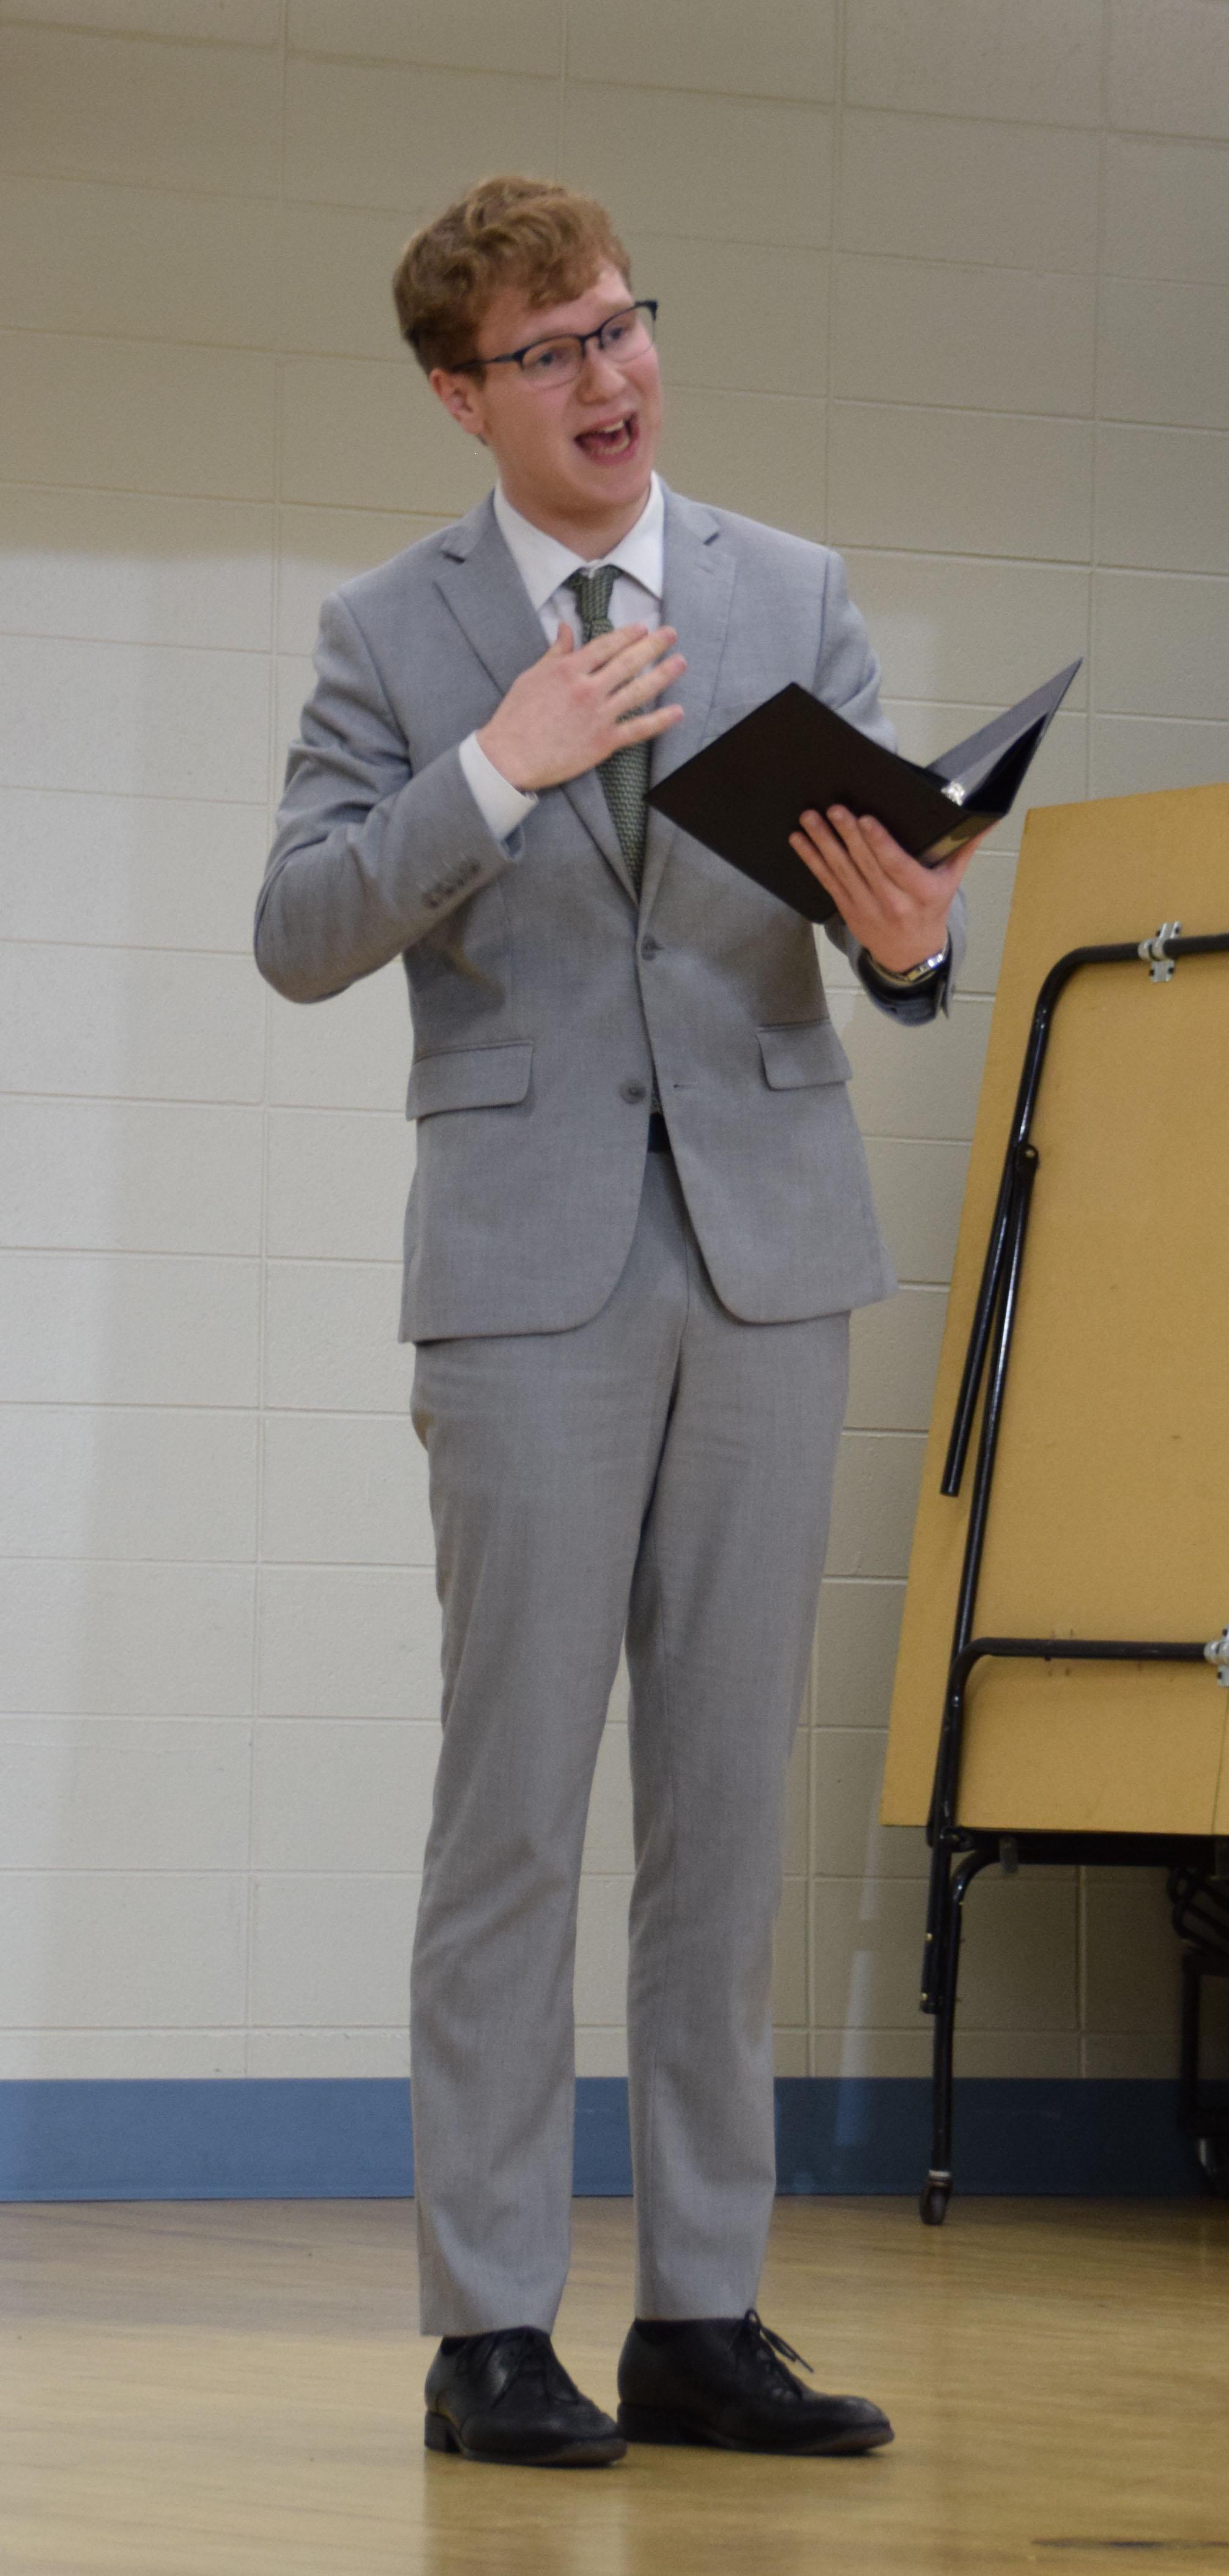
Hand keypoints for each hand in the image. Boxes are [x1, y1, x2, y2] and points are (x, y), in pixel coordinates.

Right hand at [477, 621, 685, 793]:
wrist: (509, 757)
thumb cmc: (516, 717)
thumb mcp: (532, 676)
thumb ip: (555, 653)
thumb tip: (566, 629)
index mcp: (569, 670)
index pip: (606, 645)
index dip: (627, 634)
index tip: (643, 627)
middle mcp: (588, 689)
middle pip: (628, 662)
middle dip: (653, 645)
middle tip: (671, 634)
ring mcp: (599, 716)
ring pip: (638, 691)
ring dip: (663, 675)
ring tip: (681, 662)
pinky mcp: (604, 742)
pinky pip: (638, 729)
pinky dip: (660, 720)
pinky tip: (678, 712)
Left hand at [790, 805, 984, 973]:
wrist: (911, 955)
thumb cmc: (932, 910)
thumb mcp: (952, 882)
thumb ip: (965, 848)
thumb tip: (987, 819)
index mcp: (920, 893)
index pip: (896, 865)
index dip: (879, 843)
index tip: (866, 820)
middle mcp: (892, 902)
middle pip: (866, 864)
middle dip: (847, 834)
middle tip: (833, 809)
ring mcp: (866, 907)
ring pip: (842, 871)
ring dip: (823, 843)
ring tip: (810, 818)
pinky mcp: (848, 909)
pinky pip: (827, 882)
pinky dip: (811, 860)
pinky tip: (799, 841)